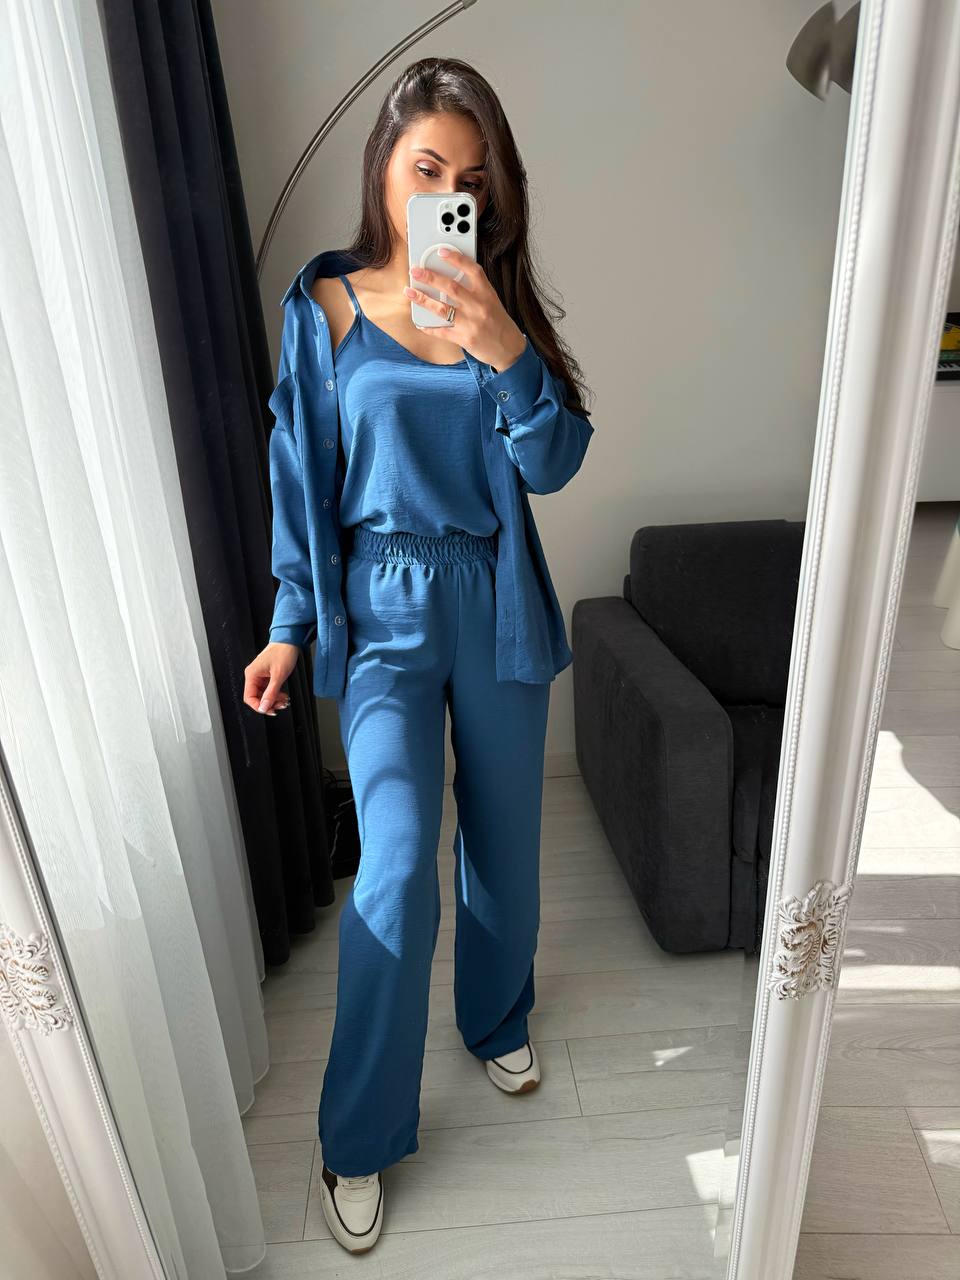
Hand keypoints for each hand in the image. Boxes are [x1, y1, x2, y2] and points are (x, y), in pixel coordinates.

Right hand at [244, 643, 296, 714]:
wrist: (290, 640)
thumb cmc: (283, 652)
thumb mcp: (278, 676)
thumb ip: (270, 693)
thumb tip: (263, 707)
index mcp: (251, 674)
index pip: (249, 697)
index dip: (258, 706)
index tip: (269, 711)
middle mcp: (253, 675)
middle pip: (256, 697)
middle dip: (268, 703)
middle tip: (280, 706)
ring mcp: (260, 676)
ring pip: (263, 694)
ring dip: (273, 700)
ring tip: (284, 701)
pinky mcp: (266, 675)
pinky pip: (268, 689)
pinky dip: (276, 694)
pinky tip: (283, 696)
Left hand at [403, 247, 527, 371]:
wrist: (509, 349)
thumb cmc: (498, 322)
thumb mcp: (491, 301)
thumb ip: (475, 289)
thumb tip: (450, 277)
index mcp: (487, 294)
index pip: (473, 271)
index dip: (457, 259)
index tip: (441, 251)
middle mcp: (479, 307)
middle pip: (451, 287)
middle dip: (430, 277)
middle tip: (415, 271)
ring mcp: (471, 323)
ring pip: (442, 308)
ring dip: (423, 299)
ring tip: (409, 291)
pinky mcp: (465, 339)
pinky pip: (442, 331)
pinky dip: (428, 327)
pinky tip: (419, 322)